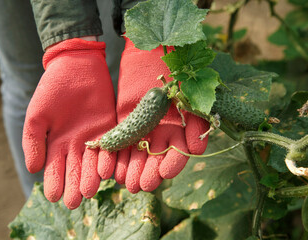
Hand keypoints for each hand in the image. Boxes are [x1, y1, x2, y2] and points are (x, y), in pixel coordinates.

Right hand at [22, 39, 116, 208]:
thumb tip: (33, 169)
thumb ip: (33, 141)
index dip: (54, 183)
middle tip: (76, 202)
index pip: (55, 170)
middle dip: (75, 186)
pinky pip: (110, 148)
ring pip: (93, 163)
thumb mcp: (37, 115)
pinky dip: (107, 159)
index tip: (54, 196)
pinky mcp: (110, 129)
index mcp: (57, 145)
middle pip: (76, 171)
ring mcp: (94, 139)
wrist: (77, 67)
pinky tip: (105, 170)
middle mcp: (76, 146)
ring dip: (92, 177)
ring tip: (90, 190)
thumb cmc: (53, 90)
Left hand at [113, 37, 209, 192]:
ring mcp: (145, 130)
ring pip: (139, 154)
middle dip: (149, 172)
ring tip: (125, 181)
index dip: (172, 164)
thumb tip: (196, 150)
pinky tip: (110, 166)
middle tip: (141, 185)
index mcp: (182, 131)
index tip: (164, 174)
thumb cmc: (176, 71)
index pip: (178, 154)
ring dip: (132, 168)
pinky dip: (116, 154)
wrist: (153, 54)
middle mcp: (164, 135)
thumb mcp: (190, 93)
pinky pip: (122, 142)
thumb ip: (195, 120)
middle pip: (157, 159)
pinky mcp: (128, 124)